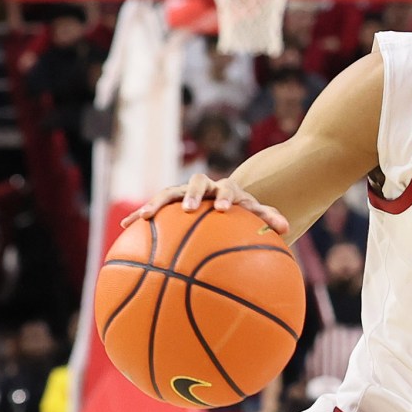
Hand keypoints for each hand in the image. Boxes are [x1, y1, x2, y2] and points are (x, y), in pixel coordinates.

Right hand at [121, 175, 289, 236]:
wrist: (223, 200)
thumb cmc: (241, 214)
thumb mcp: (255, 216)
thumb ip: (268, 220)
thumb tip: (287, 229)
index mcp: (227, 189)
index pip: (228, 187)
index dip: (226, 196)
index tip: (225, 209)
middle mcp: (205, 187)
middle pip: (196, 182)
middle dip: (192, 194)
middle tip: (189, 209)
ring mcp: (184, 193)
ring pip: (169, 193)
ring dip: (158, 203)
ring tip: (146, 217)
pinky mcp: (168, 203)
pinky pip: (152, 210)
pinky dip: (139, 216)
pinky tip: (123, 228)